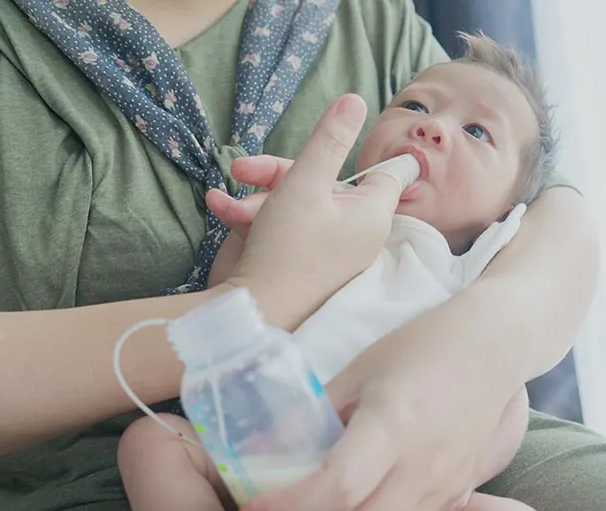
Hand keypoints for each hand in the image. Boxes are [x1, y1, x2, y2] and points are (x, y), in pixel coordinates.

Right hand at [210, 94, 403, 328]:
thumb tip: (355, 100)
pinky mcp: (304, 266)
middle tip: (242, 170)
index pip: (384, 174)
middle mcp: (356, 234)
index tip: (363, 137)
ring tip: (222, 203)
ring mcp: (330, 252)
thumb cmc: (287, 249)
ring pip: (298, 205)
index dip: (368, 154)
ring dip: (256, 198)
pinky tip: (222, 213)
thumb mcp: (304, 182)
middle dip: (278, 174)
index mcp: (370, 215)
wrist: (255, 315)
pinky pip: (286, 230)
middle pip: (324, 183)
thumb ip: (328, 139)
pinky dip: (255, 219)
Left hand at [237, 301, 521, 510]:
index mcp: (393, 425)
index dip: (287, 510)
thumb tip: (260, 452)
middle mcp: (422, 466)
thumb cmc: (421, 348)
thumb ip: (313, 414)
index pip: (337, 488)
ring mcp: (445, 487)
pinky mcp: (456, 497)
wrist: (493, 348)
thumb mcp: (358, 371)